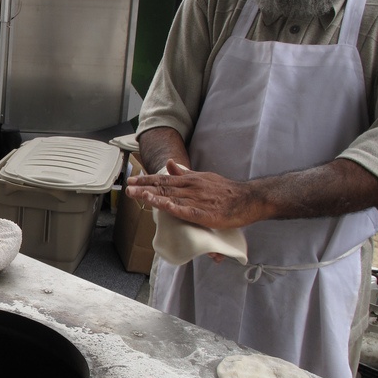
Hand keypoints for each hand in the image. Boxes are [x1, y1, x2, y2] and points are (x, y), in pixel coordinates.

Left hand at [124, 159, 262, 229]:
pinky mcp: (205, 214)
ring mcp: (198, 200)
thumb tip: (170, 164)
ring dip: (153, 196)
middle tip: (128, 188)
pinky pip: (186, 211)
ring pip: (172, 197)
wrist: (249, 198)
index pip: (164, 180)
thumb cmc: (226, 191)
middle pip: (164, 187)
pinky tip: (162, 206)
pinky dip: (173, 208)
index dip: (147, 180)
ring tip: (138, 195)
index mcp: (191, 180)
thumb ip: (185, 173)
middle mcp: (192, 188)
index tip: (132, 181)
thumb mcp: (204, 177)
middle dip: (144, 188)